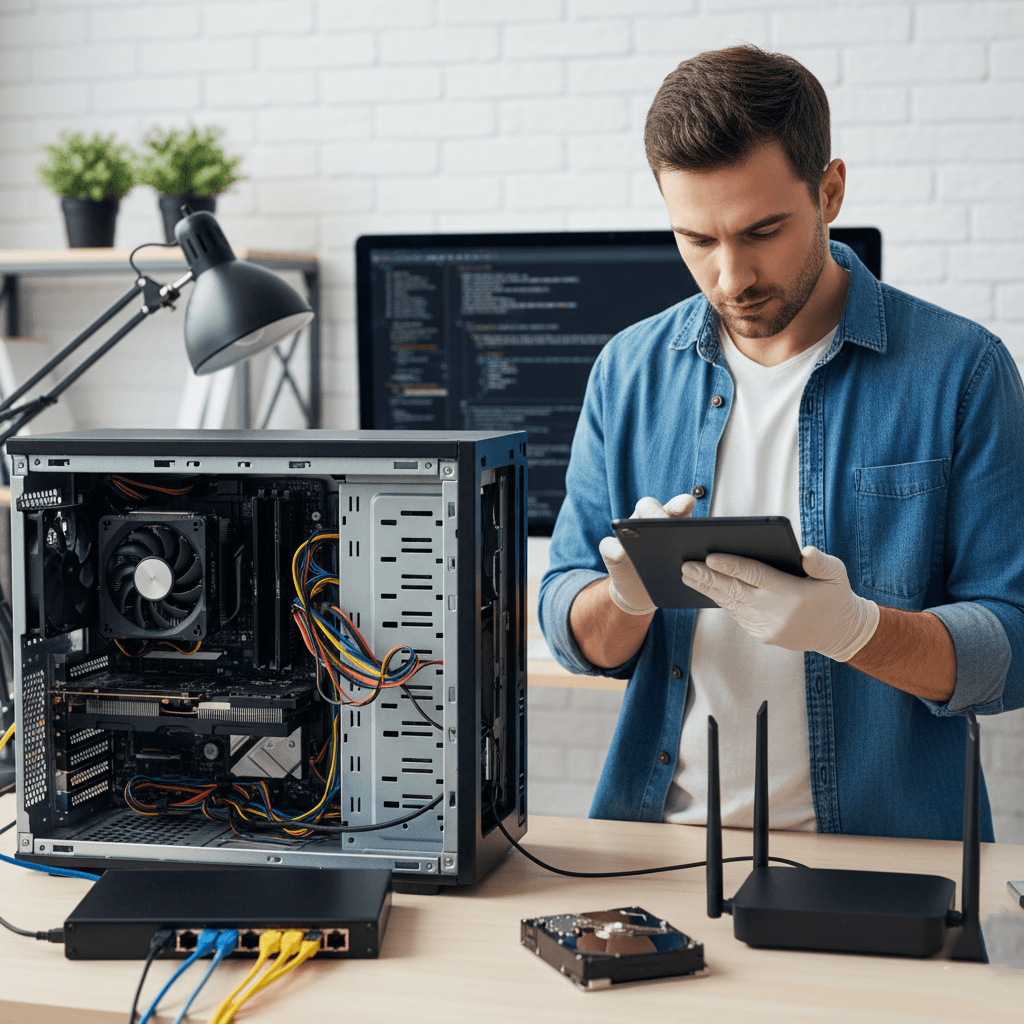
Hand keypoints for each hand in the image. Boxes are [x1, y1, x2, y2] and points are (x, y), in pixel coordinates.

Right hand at [599, 493, 695, 614]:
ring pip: (625, 521)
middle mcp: (646, 523)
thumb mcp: (683, 567)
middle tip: (664, 521)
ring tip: (644, 535)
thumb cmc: (668, 573)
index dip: (680, 503)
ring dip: (633, 524)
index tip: (688, 502)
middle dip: (656, 512)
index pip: (675, 507)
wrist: (642, 592)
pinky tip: (620, 553)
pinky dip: (613, 548)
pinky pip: (607, 545)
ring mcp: (626, 536)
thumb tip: (702, 558)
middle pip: (647, 507)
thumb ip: (693, 558)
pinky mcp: (611, 551)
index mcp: (669, 523)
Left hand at [680, 545, 879, 661]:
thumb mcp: (837, 574)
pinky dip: (721, 601)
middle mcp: (777, 613)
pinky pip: (737, 615)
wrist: (839, 633)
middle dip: (708, 578)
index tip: (710, 556)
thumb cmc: (834, 596)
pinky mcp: (763, 636)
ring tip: (688, 575)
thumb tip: (804, 552)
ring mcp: (768, 628)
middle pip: (735, 592)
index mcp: (793, 595)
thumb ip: (821, 563)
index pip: (756, 576)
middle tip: (685, 566)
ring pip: (732, 605)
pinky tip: (707, 589)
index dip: (732, 566)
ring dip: (708, 589)